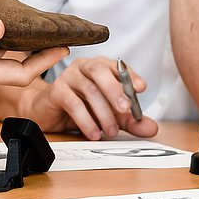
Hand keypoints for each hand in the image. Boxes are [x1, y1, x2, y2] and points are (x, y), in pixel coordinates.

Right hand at [17, 58, 159, 140]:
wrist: (48, 113)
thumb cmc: (79, 107)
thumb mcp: (110, 115)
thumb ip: (130, 120)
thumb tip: (151, 127)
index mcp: (99, 67)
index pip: (117, 66)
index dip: (130, 75)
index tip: (141, 87)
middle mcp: (83, 67)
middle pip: (100, 70)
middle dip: (115, 90)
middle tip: (126, 110)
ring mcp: (68, 76)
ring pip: (89, 89)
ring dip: (103, 113)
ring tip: (111, 131)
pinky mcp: (55, 90)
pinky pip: (72, 103)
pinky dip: (86, 120)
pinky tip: (94, 133)